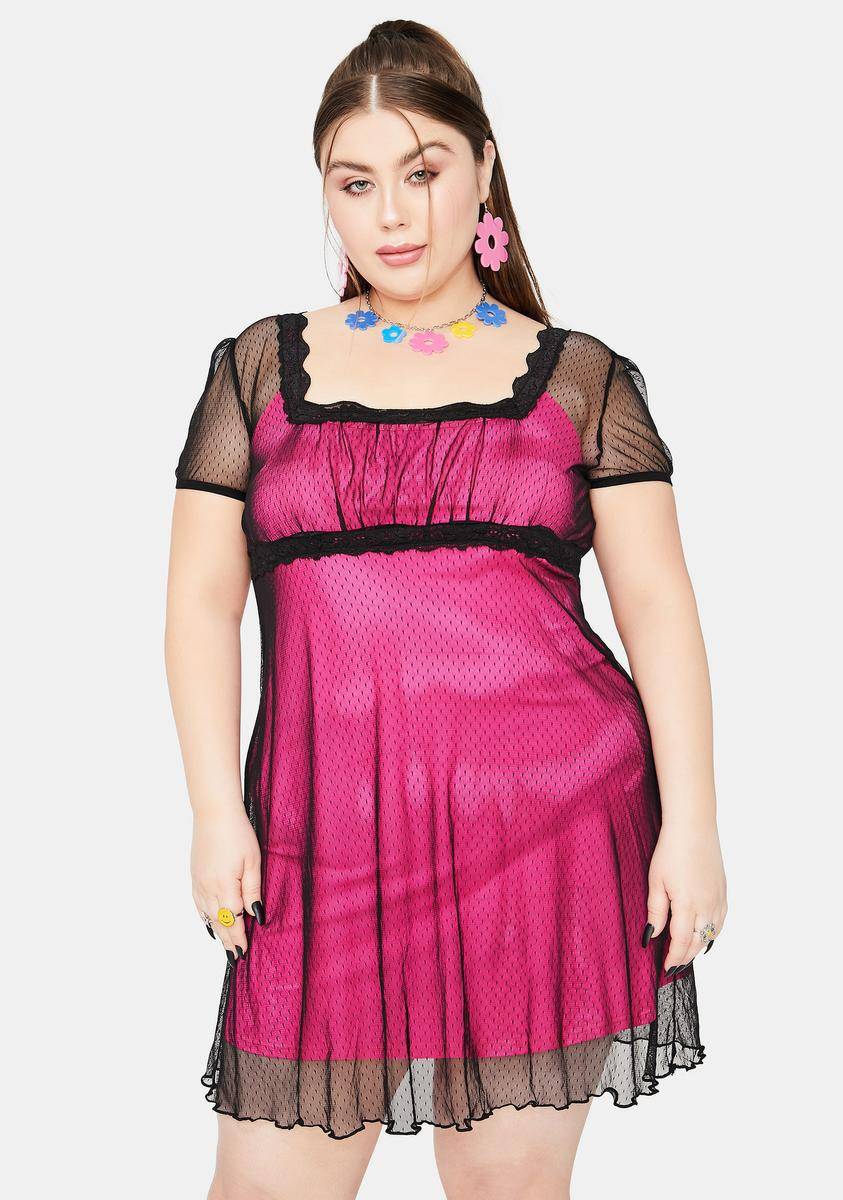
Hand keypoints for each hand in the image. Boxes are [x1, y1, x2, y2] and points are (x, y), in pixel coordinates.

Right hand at [191, 807, 263, 961]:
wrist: (214, 813)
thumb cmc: (238, 833)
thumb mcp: (253, 861)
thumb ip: (253, 890)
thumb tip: (255, 915)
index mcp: (225, 886)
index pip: (233, 920)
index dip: (238, 938)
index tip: (243, 953)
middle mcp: (208, 888)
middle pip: (219, 922)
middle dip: (228, 940)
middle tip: (235, 958)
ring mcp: (199, 883)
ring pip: (208, 915)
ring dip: (217, 931)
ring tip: (225, 946)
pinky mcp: (195, 876)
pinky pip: (199, 904)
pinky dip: (205, 917)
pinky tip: (210, 923)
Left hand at [644, 819, 726, 971]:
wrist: (694, 827)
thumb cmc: (670, 850)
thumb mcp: (655, 881)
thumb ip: (656, 911)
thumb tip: (652, 936)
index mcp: (687, 904)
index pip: (681, 942)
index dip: (673, 958)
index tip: (665, 969)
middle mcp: (707, 905)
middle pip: (697, 942)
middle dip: (685, 957)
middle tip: (674, 966)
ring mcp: (718, 899)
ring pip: (711, 934)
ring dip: (699, 947)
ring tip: (687, 955)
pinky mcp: (723, 891)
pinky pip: (721, 921)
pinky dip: (712, 933)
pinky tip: (704, 936)